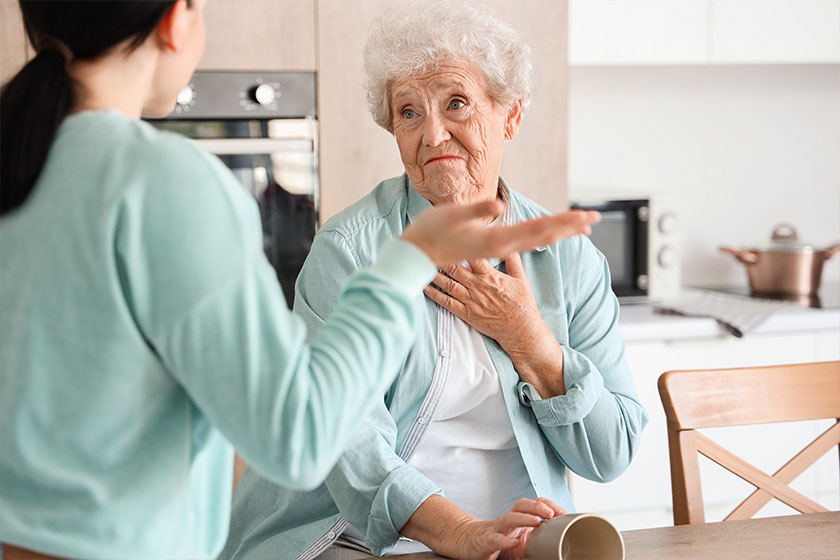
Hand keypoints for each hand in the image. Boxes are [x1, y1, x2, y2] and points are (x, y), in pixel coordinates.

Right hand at [401, 200, 599, 266]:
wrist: (417, 254)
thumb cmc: (431, 231)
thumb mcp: (451, 215)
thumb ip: (476, 210)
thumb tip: (498, 205)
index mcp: (495, 239)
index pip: (537, 230)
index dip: (562, 223)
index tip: (584, 217)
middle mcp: (501, 246)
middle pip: (544, 236)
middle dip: (570, 227)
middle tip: (595, 218)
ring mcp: (498, 248)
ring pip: (537, 240)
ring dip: (561, 232)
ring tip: (582, 226)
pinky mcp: (493, 247)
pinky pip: (526, 242)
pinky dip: (544, 235)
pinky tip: (553, 233)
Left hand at [423, 252, 566, 396]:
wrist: (520, 331)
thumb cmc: (522, 305)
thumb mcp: (521, 279)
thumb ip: (512, 260)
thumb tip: (508, 243)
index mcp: (490, 276)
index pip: (473, 256)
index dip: (460, 245)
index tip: (450, 234)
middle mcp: (478, 287)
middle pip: (455, 268)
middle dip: (441, 257)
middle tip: (429, 246)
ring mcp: (470, 301)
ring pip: (448, 284)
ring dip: (434, 273)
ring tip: (422, 262)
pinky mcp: (466, 313)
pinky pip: (447, 303)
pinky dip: (434, 294)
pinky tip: (424, 286)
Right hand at [451, 498, 566, 559]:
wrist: (468, 541)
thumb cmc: (496, 538)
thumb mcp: (518, 535)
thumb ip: (534, 535)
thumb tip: (558, 541)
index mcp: (516, 517)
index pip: (531, 504)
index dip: (546, 505)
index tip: (561, 512)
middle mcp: (507, 520)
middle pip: (521, 505)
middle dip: (537, 507)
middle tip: (552, 513)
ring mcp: (496, 529)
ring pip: (510, 518)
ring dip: (524, 518)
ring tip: (537, 521)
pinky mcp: (486, 541)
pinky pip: (495, 539)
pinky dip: (505, 541)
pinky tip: (513, 542)